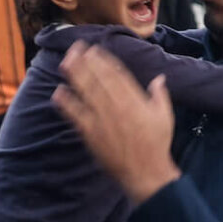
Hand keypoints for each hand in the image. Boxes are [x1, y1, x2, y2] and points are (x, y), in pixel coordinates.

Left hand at [54, 41, 180, 205]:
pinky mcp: (92, 134)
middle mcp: (117, 105)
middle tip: (75, 48)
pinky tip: (58, 92)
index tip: (93, 49)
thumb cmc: (156, 145)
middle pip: (97, 78)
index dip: (102, 60)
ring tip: (65, 62)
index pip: (115, 73)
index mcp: (134, 99)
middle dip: (85, 61)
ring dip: (74, 75)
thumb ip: (159, 95)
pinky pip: (76, 115)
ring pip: (86, 92)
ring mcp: (102, 119)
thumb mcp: (164, 117)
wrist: (145, 172)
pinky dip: (67, 103)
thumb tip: (159, 78)